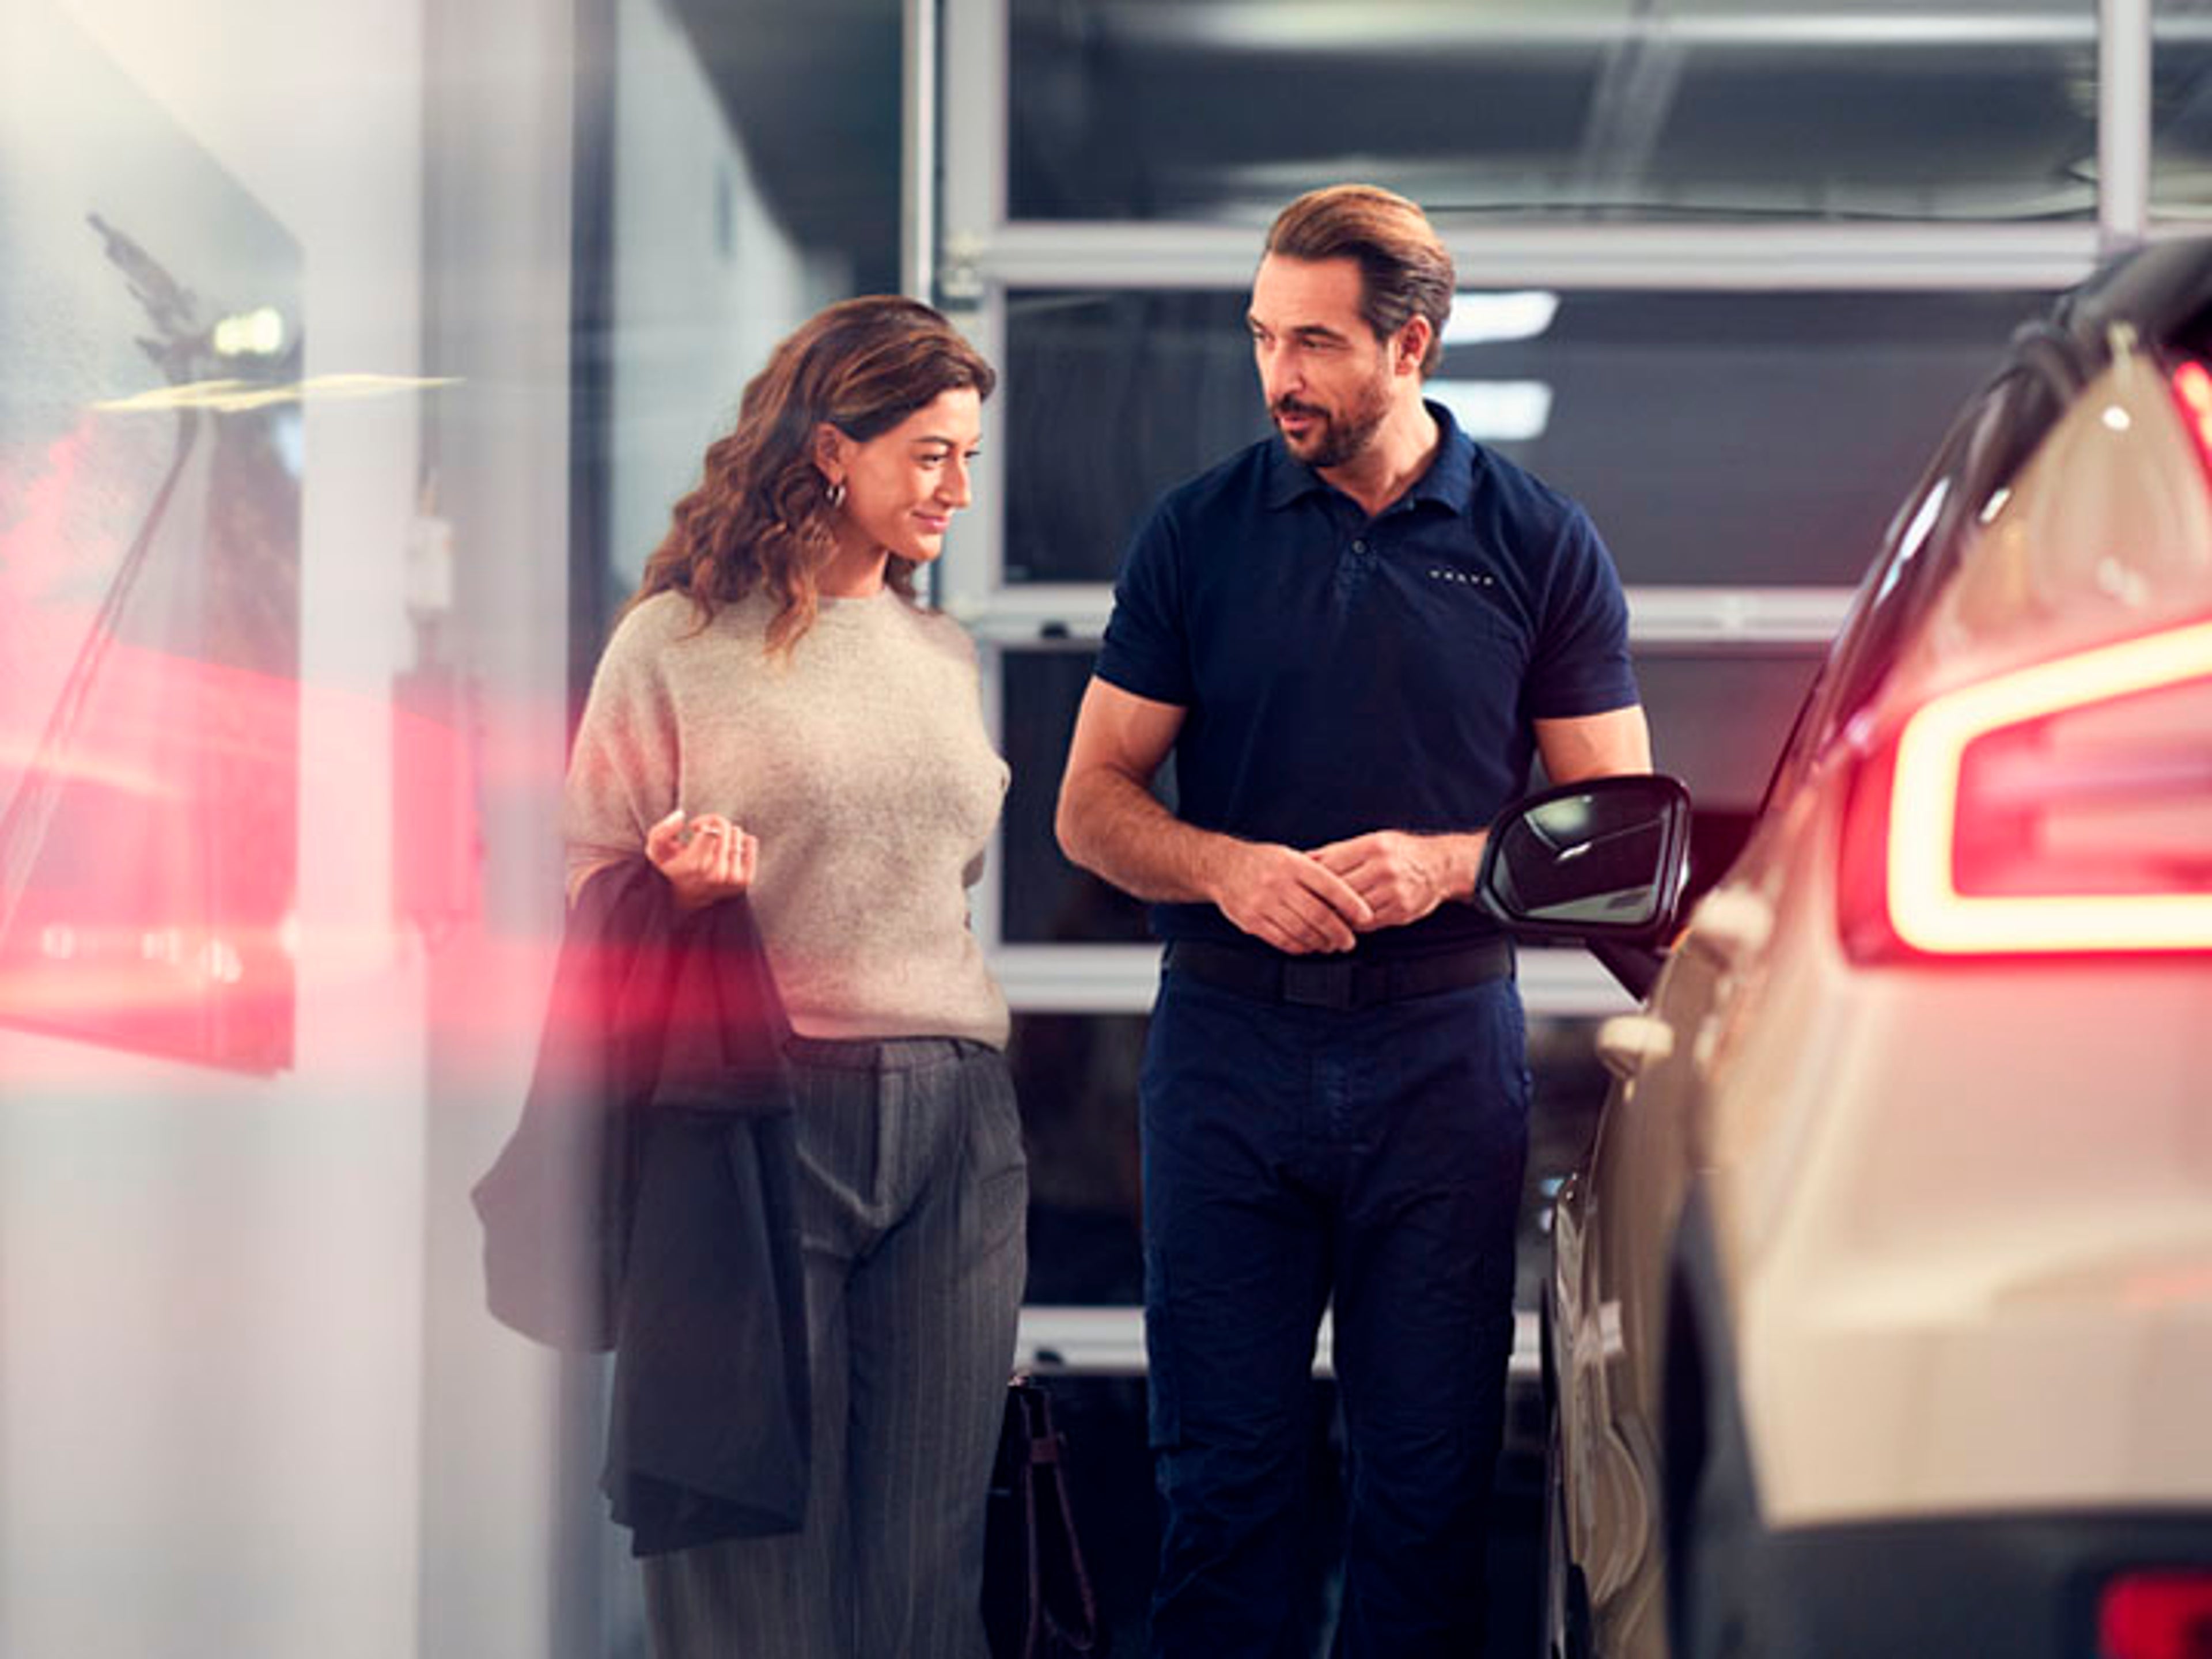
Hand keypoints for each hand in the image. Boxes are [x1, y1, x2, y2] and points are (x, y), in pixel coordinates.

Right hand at [645, 809, 756, 910]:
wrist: (682, 898)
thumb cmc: (668, 868)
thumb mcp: (655, 850)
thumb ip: (662, 831)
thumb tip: (682, 816)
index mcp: (693, 866)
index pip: (712, 829)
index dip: (703, 821)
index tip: (694, 827)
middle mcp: (715, 874)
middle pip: (726, 829)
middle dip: (714, 823)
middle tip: (703, 831)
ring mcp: (732, 879)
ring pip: (738, 834)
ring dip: (726, 833)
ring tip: (713, 843)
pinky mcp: (744, 881)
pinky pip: (751, 843)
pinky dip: (741, 839)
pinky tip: (727, 847)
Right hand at [1208, 841, 1373, 953]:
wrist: (1222, 866)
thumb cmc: (1262, 862)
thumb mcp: (1290, 856)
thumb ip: (1316, 873)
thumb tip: (1348, 897)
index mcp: (1293, 865)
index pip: (1330, 886)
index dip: (1351, 904)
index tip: (1366, 916)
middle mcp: (1279, 884)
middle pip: (1318, 914)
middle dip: (1339, 932)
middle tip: (1349, 941)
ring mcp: (1263, 903)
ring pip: (1301, 931)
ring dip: (1320, 943)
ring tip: (1330, 945)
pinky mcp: (1251, 921)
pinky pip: (1281, 940)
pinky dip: (1299, 947)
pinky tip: (1308, 947)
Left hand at [1305, 831, 1478, 931]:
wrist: (1440, 866)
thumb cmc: (1400, 852)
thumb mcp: (1372, 840)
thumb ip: (1338, 851)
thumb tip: (1303, 858)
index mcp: (1373, 846)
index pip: (1331, 865)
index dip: (1311, 878)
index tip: (1298, 886)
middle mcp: (1384, 868)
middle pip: (1339, 889)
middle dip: (1320, 899)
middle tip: (1302, 907)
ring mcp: (1394, 891)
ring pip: (1352, 909)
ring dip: (1335, 915)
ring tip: (1319, 918)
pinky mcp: (1401, 911)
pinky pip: (1368, 922)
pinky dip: (1353, 924)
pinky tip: (1343, 923)